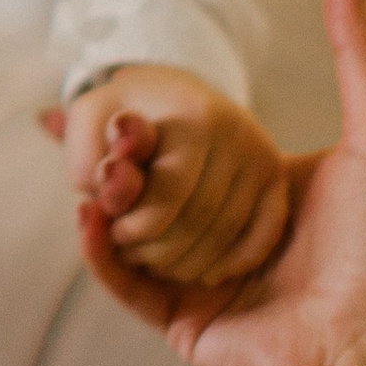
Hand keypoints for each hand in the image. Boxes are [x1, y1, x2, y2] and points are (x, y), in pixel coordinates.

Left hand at [44, 65, 291, 288]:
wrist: (167, 96)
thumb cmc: (118, 119)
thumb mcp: (89, 127)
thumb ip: (89, 160)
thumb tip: (106, 184)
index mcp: (191, 115)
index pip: (167, 197)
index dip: (132, 228)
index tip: (113, 230)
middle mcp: (236, 131)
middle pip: (198, 222)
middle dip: (156, 249)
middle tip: (133, 251)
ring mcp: (261, 154)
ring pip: (227, 236)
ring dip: (187, 262)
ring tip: (159, 259)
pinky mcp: (276, 176)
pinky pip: (262, 237)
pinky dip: (231, 262)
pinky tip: (203, 268)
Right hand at [74, 0, 365, 365]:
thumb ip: (359, 45)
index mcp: (263, 189)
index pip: (189, 142)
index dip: (142, 116)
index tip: (97, 82)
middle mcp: (228, 233)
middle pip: (151, 184)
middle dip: (108, 155)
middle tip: (62, 118)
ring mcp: (202, 279)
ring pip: (132, 231)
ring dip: (102, 196)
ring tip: (84, 165)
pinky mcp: (183, 323)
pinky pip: (126, 284)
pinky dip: (100, 251)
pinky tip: (87, 215)